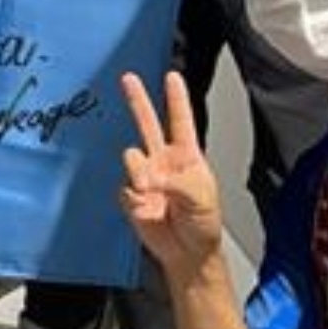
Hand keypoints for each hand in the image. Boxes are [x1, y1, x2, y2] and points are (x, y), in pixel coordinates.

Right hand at [118, 70, 225, 277]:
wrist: (187, 253)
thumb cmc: (203, 223)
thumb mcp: (201, 195)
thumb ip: (174, 181)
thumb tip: (147, 177)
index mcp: (187, 156)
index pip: (181, 120)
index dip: (176, 98)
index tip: (172, 75)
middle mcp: (164, 161)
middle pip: (147, 123)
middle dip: (137, 100)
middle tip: (128, 78)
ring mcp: (146, 176)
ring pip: (132, 156)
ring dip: (138, 170)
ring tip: (149, 187)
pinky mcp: (131, 196)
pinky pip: (124, 187)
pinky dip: (133, 197)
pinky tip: (145, 207)